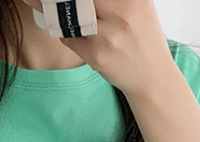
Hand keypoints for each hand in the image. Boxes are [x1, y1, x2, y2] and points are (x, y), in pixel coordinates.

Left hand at [21, 0, 174, 96]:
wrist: (152, 76)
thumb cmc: (141, 37)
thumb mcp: (136, 6)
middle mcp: (123, 11)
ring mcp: (109, 34)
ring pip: (70, 16)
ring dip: (56, 13)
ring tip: (47, 8)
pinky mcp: (98, 55)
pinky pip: (70, 39)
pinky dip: (66, 35)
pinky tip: (72, 35)